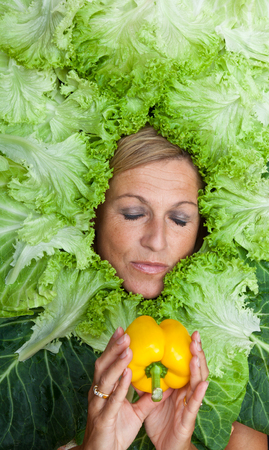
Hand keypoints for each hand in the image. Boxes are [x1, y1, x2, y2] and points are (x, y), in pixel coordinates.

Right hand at [76, 327, 160, 449]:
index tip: (123, 330)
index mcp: (104, 389)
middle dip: (114, 348)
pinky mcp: (104, 419)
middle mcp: (98, 393)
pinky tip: (127, 374)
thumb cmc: (115, 432)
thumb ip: (147, 398)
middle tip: (125, 333)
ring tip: (128, 348)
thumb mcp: (135, 412)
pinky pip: (112, 400)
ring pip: (105, 379)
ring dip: (117, 362)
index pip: (108, 363)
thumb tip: (164, 385)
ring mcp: (99, 405)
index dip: (114, 347)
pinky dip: (120, 386)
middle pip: (103, 365)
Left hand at [143, 331, 208, 449]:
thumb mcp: (151, 398)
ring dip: (198, 368)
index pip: (186, 364)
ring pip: (197, 384)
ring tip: (196, 353)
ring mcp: (189, 406)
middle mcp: (187, 394)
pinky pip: (194, 405)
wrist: (164, 448)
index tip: (189, 333)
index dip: (189, 349)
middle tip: (195, 336)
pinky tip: (203, 384)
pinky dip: (199, 394)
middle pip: (196, 370)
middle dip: (197, 352)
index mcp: (180, 387)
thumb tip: (137, 364)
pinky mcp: (188, 420)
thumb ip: (148, 382)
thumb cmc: (160, 423)